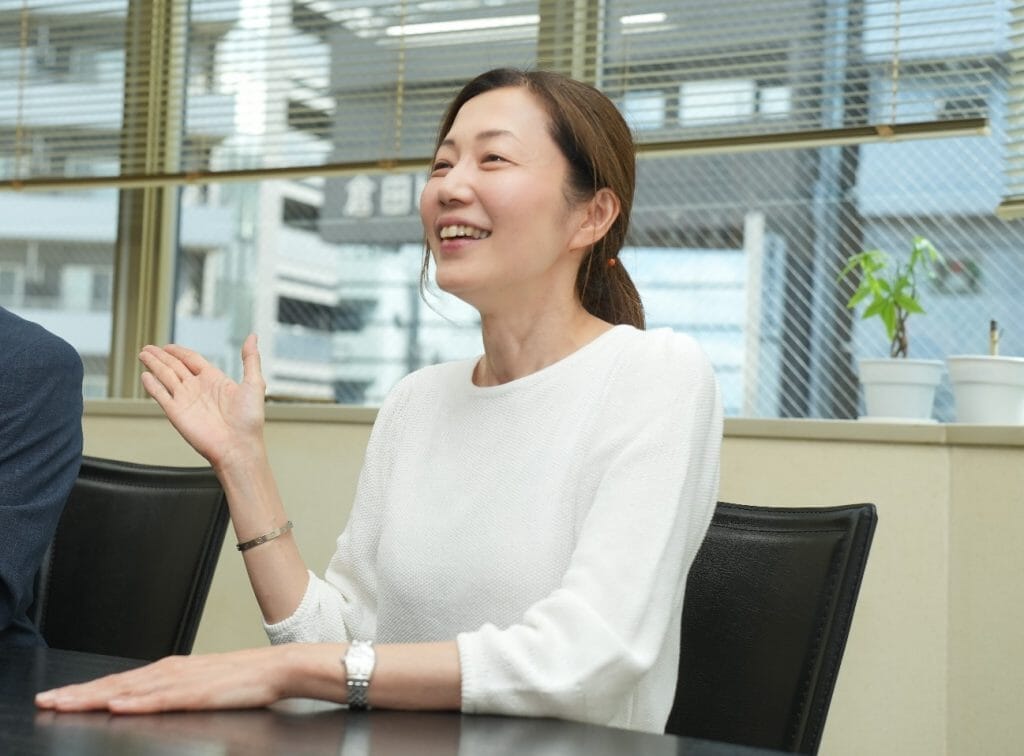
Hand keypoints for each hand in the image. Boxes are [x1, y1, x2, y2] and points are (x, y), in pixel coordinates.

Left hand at [34, 647, 288, 713]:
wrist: (275, 668)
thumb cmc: (243, 680)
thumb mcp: (200, 686)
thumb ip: (171, 693)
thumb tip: (144, 701)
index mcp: (168, 671)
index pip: (118, 682)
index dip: (84, 690)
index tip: (57, 697)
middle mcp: (168, 671)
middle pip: (114, 684)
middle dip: (77, 693)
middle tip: (45, 700)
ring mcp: (181, 681)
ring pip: (129, 690)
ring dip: (94, 697)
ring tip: (66, 703)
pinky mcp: (196, 693)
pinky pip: (160, 699)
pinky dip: (135, 702)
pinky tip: (117, 705)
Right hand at [139, 334, 265, 467]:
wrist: (238, 447)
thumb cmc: (249, 420)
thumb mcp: (254, 383)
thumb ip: (250, 358)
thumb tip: (253, 337)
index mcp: (215, 380)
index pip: (192, 360)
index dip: (179, 352)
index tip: (168, 346)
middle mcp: (198, 389)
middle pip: (175, 366)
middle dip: (161, 356)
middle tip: (148, 348)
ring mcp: (186, 400)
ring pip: (165, 377)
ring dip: (154, 365)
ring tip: (143, 355)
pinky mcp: (176, 413)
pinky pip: (161, 395)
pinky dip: (152, 385)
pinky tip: (145, 376)